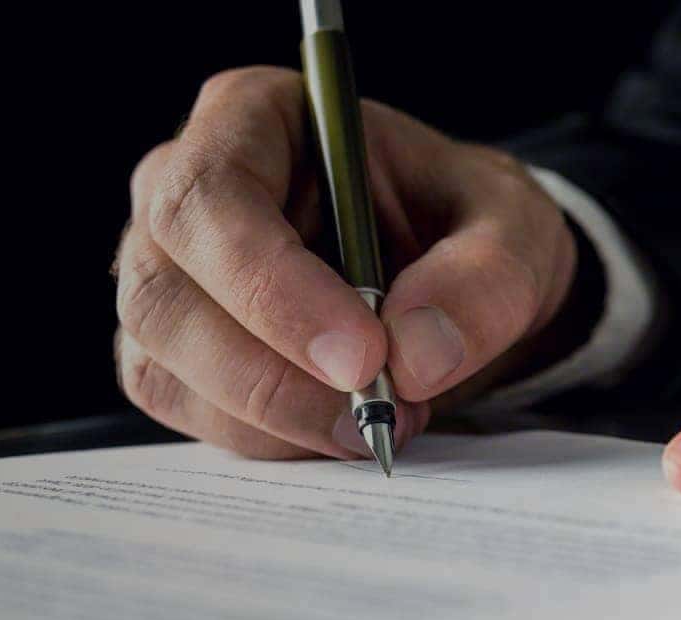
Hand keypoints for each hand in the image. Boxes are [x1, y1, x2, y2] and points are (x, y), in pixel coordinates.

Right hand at [115, 67, 577, 458]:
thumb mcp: (515, 230)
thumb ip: (484, 279)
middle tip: (379, 413)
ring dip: (275, 418)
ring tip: (382, 422)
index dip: (270, 283)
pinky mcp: (174, 353)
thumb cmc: (469, 224)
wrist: (457, 279)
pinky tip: (343, 429)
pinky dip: (270, 440)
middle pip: (165, 292)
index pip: (211, 194)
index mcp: (254, 117)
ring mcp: (167, 277)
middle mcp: (183, 193)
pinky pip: (189, 412)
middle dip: (271, 375)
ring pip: (166, 364)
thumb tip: (417, 353)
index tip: (361, 354)